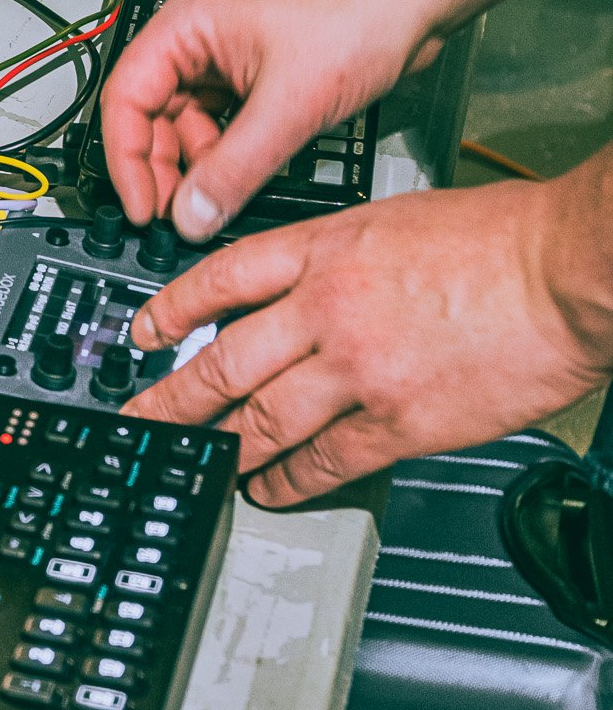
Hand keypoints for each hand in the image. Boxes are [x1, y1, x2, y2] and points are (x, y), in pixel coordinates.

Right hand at [99, 0, 442, 241]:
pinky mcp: (261, 71)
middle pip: (153, 113)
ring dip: (199, 164)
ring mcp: (231, 54)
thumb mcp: (288, 106)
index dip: (127, 158)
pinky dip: (229, 153)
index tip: (142, 206)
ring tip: (215, 202)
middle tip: (179, 215)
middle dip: (163, 167)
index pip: (125, 97)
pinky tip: (242, 179)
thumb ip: (233, 169)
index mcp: (187, 23)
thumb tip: (192, 216)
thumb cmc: (360, 10)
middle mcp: (201, 36)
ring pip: (191, 122)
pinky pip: (226, 121)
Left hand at [126, 180, 609, 505]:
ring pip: (260, 420)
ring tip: (193, 465)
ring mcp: (358, 370)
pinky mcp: (399, 422)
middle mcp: (326, 308)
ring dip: (219, 449)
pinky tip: (268, 489)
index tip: (144, 334)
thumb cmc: (505, 239)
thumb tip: (305, 289)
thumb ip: (341, 255)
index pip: (220, 279)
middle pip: (223, 361)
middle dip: (170, 399)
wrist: (568, 270)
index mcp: (324, 247)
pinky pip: (324, 461)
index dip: (171, 311)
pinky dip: (288, 481)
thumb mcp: (396, 219)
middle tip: (140, 420)